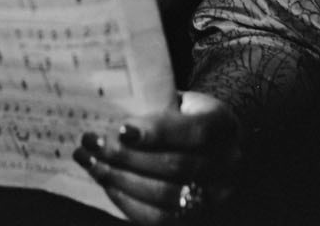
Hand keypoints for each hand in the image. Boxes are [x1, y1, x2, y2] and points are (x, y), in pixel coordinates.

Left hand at [75, 91, 240, 222]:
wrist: (214, 147)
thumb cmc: (188, 120)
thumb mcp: (182, 104)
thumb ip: (157, 110)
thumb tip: (111, 122)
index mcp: (225, 126)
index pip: (195, 132)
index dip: (158, 132)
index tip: (121, 129)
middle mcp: (227, 164)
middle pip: (176, 166)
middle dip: (127, 156)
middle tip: (91, 143)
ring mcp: (216, 195)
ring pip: (164, 195)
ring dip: (120, 179)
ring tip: (91, 162)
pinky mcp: (197, 217)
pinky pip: (158, 218)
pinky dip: (127, 201)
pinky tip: (106, 182)